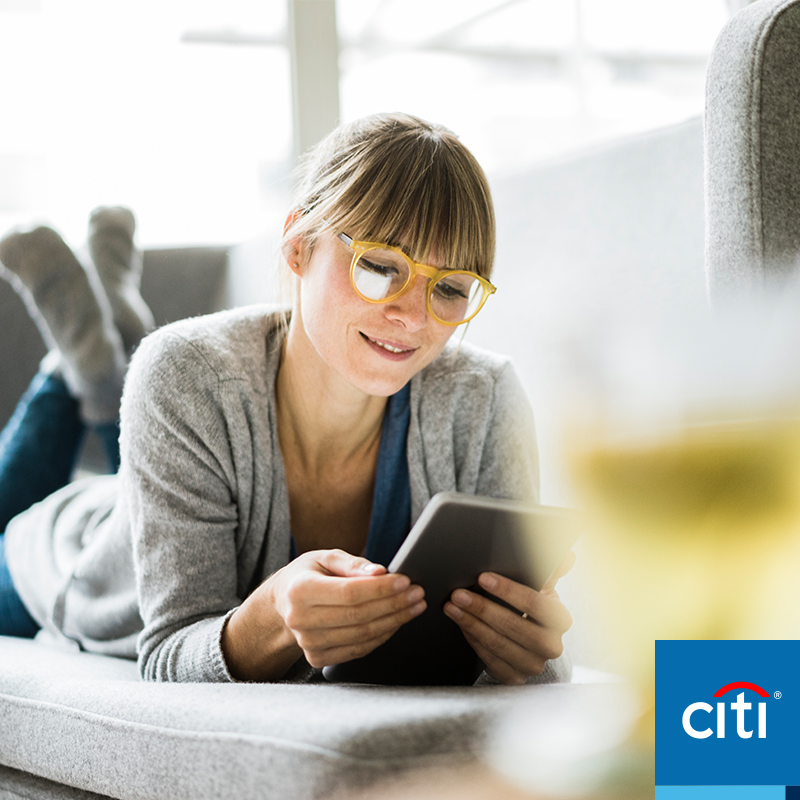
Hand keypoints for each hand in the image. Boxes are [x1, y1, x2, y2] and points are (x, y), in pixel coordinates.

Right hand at [269, 549, 425, 668]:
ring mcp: (308, 643)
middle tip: (418, 593)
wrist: (284, 604)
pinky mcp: (317, 658)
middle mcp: (300, 620)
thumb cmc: (308, 575)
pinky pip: (358, 650)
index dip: (381, 589)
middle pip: (359, 616)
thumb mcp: (326, 557)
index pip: (350, 593)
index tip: (405, 581)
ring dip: (394, 621)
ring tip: (414, 606)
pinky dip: (382, 636)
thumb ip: (353, 564)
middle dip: (394, 604)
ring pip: (362, 636)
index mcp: (300, 590)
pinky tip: (396, 621)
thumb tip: (380, 573)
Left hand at [443, 551, 575, 684]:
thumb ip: (550, 568)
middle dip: (482, 608)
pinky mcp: (515, 678)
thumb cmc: (532, 606)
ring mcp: (533, 665)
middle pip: (513, 626)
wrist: (529, 643)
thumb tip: (568, 556)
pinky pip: (490, 660)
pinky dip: (473, 640)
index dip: (508, 590)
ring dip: (471, 623)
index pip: (534, 603)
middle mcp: (551, 646)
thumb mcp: (542, 587)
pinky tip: (461, 624)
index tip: (483, 578)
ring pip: (498, 644)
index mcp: (560, 619)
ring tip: (452, 606)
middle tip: (458, 594)